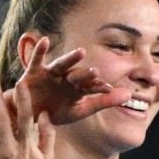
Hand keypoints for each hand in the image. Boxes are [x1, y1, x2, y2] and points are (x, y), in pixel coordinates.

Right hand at [14, 37, 132, 125]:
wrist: (29, 118)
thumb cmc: (56, 112)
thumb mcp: (81, 110)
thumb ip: (104, 101)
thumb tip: (129, 95)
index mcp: (78, 88)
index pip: (90, 86)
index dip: (97, 87)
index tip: (107, 88)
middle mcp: (66, 78)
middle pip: (77, 75)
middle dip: (85, 74)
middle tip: (95, 72)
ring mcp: (50, 74)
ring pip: (61, 65)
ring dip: (70, 59)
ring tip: (81, 53)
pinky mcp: (34, 72)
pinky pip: (37, 59)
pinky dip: (39, 50)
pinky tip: (44, 40)